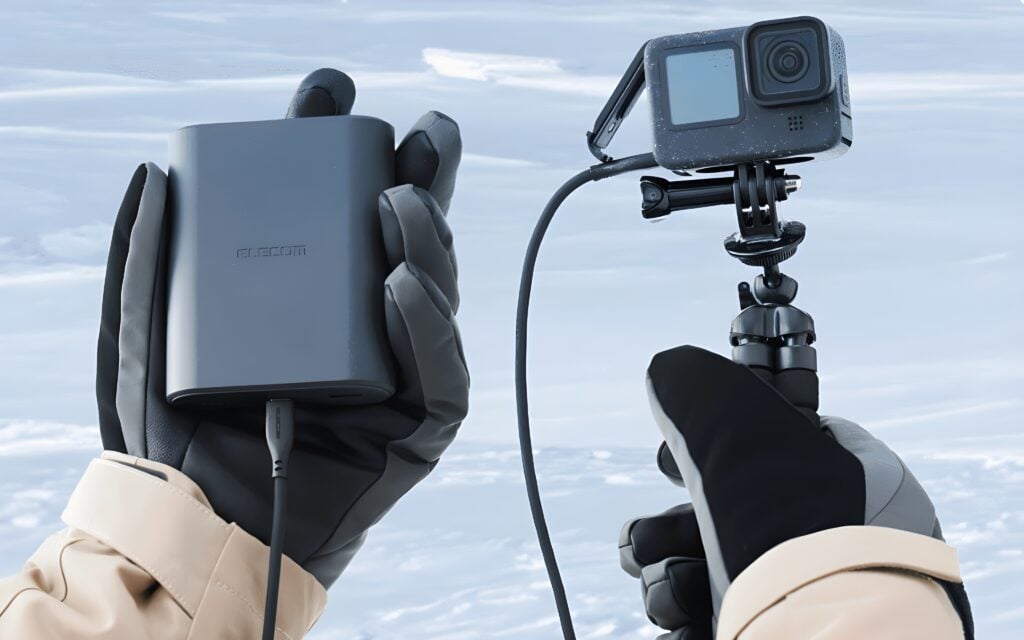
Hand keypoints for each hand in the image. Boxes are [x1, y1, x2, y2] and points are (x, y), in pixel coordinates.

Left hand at [95, 68, 468, 587]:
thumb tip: (155, 173)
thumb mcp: (144, 338)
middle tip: (422, 130)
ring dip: (427, 241)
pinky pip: (438, 368)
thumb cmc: (175, 438)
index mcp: (309, 294)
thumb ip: (148, 261)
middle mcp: (362, 322)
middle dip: (422, 176)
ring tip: (399, 199)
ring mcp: (396, 368)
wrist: (201, 529)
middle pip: (407, 238)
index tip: (326, 92)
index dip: (339, 151)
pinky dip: (425, 326)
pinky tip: (399, 284)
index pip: (339, 211)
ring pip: (434, 292)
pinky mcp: (418, 421)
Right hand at [620, 346, 968, 636]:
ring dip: (665, 579)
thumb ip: (698, 391)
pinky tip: (688, 621)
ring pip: (693, 574)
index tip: (676, 464)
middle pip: (709, 519)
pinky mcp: (763, 636)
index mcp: (839, 482)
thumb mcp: (743, 433)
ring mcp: (791, 595)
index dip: (706, 449)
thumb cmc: (795, 535)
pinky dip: (680, 622)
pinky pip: (695, 624)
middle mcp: (819, 541)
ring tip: (680, 589)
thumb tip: (668, 372)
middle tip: (660, 540)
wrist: (822, 639)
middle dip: (667, 530)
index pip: (762, 448)